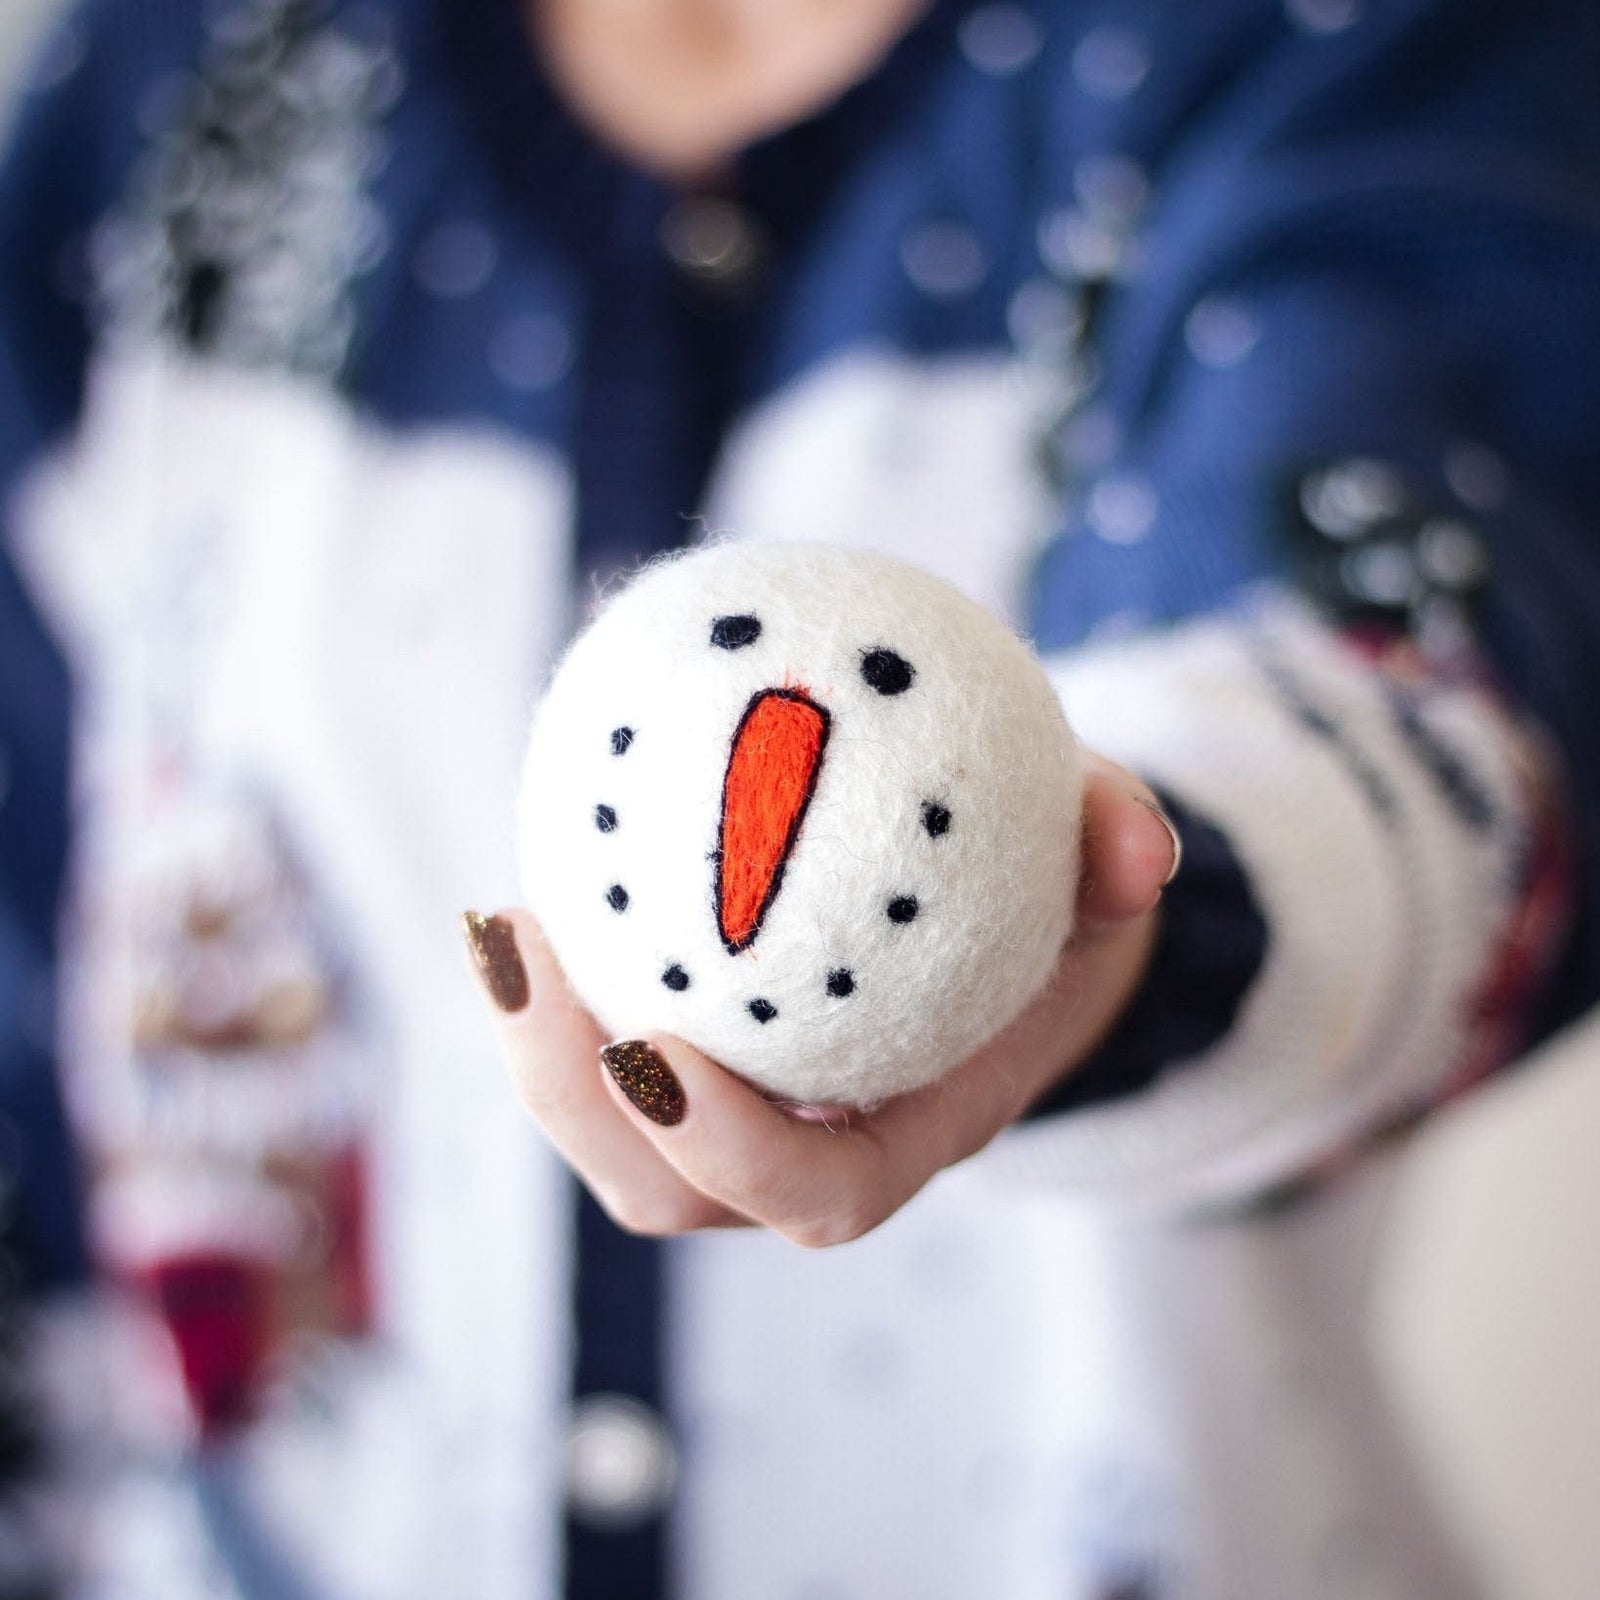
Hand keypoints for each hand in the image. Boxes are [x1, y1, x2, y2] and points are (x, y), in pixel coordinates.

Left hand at [464, 753, 1177, 1246]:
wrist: (1011, 933)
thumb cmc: (1049, 903)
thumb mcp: (1099, 869)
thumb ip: (1119, 850)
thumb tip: (1138, 848)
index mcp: (913, 1126)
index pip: (819, 1191)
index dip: (728, 1149)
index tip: (648, 1051)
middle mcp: (814, 1141)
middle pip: (672, 1191)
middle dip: (577, 1099)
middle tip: (523, 959)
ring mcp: (746, 1109)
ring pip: (617, 1138)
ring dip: (539, 1047)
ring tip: (501, 922)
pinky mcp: (699, 1058)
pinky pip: (609, 1048)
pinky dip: (562, 990)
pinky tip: (540, 878)